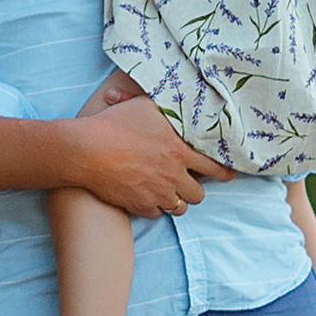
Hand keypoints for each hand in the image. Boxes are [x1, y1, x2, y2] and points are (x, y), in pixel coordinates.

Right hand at [71, 97, 231, 217]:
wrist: (86, 150)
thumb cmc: (114, 124)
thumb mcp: (145, 107)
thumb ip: (166, 108)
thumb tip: (178, 102)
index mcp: (179, 150)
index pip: (215, 167)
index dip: (225, 173)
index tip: (229, 175)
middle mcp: (173, 175)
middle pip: (199, 194)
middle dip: (195, 189)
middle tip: (188, 183)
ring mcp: (157, 194)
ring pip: (179, 208)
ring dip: (176, 200)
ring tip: (167, 190)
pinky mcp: (140, 206)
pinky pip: (156, 214)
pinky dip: (154, 207)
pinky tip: (147, 196)